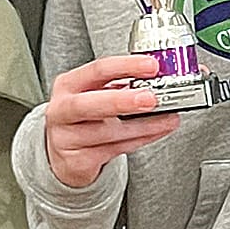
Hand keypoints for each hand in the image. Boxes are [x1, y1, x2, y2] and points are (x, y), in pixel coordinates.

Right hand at [44, 55, 180, 188]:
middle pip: (88, 104)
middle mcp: (62, 110)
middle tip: (151, 99)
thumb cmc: (86, 118)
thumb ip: (124, 85)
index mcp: (69, 84)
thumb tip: (163, 78)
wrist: (65, 154)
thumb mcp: (97, 94)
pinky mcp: (76, 162)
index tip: (151, 66)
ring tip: (167, 119)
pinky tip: (155, 132)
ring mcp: (66, 138)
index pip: (97, 70)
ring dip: (142, 126)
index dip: (125, 66)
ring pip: (107, 132)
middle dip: (122, 101)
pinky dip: (139, 140)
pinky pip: (113, 151)